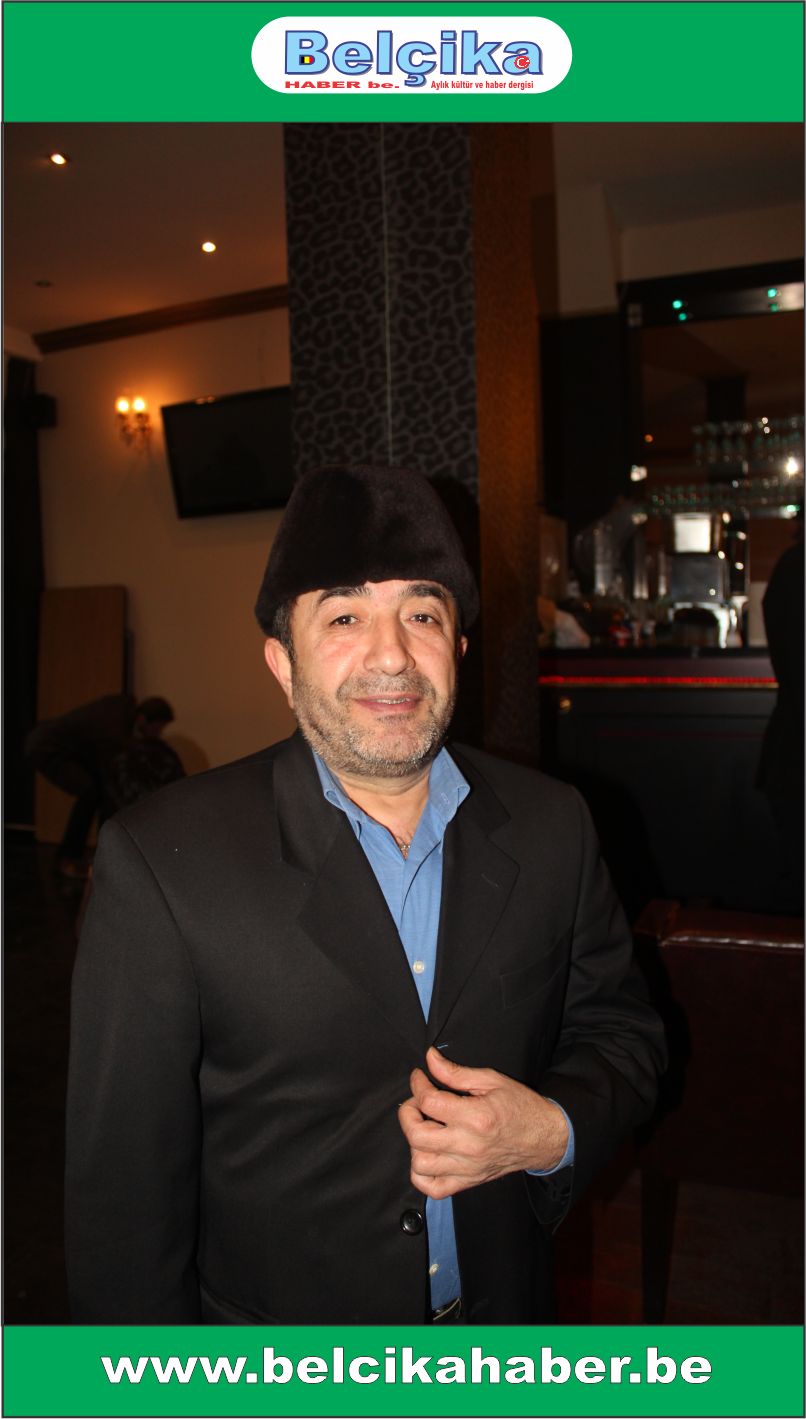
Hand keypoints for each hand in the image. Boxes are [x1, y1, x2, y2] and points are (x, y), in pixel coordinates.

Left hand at [397, 1047, 568, 1199]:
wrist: (544, 1137)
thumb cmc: (520, 1106)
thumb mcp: (491, 1080)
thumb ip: (456, 1072)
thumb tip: (429, 1059)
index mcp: (476, 1117)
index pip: (429, 1102)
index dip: (418, 1084)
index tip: (420, 1077)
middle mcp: (469, 1146)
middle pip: (417, 1135)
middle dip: (408, 1113)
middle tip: (417, 1101)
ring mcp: (467, 1168)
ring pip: (420, 1164)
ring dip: (414, 1143)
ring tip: (424, 1127)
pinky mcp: (468, 1181)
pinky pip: (432, 1187)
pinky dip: (421, 1173)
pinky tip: (428, 1153)